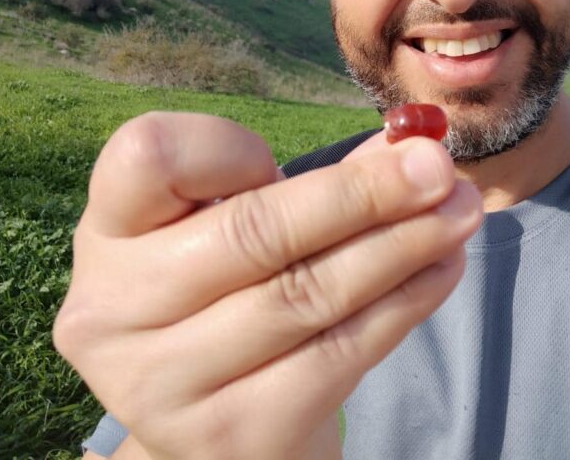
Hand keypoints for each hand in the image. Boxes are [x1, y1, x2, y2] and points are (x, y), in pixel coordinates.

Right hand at [54, 112, 480, 458]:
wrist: (219, 419)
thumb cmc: (232, 291)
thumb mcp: (246, 224)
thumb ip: (319, 180)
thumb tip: (415, 140)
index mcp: (107, 232)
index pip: (150, 156)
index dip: (227, 147)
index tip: (279, 155)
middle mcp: (114, 311)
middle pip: (253, 232)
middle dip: (364, 193)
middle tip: (439, 166)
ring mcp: (164, 384)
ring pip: (307, 294)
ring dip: (402, 245)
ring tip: (461, 209)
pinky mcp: (232, 436)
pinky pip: (338, 354)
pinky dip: (403, 303)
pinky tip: (444, 266)